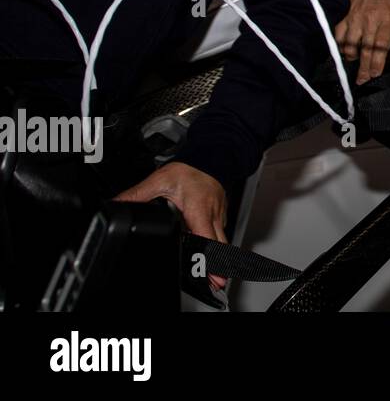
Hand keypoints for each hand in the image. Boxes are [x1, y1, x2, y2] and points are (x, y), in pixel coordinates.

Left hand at [115, 162, 228, 290]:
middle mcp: (211, 215)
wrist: (210, 157)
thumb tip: (116, 204)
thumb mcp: (159, 180)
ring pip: (221, 242)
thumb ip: (137, 194)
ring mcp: (218, 216)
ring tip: (216, 278)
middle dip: (219, 267)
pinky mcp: (219, 216)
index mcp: (198, 209)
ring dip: (219, 259)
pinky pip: (219, 234)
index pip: (206, 238)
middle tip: (218, 284)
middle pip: (219, 246)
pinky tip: (211, 256)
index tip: (215, 276)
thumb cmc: (191, 169)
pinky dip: (217, 247)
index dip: (210, 259)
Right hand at [334, 0, 389, 83]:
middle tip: (362, 80)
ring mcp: (354, 17)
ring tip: (355, 64)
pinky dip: (340, 46)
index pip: (381, 45)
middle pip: (365, 49)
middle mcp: (369, 19)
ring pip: (349, 44)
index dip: (378, 62)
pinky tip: (343, 51)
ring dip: (351, 58)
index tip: (376, 74)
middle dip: (364, 68)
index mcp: (387, 17)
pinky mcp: (343, 15)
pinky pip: (338, 35)